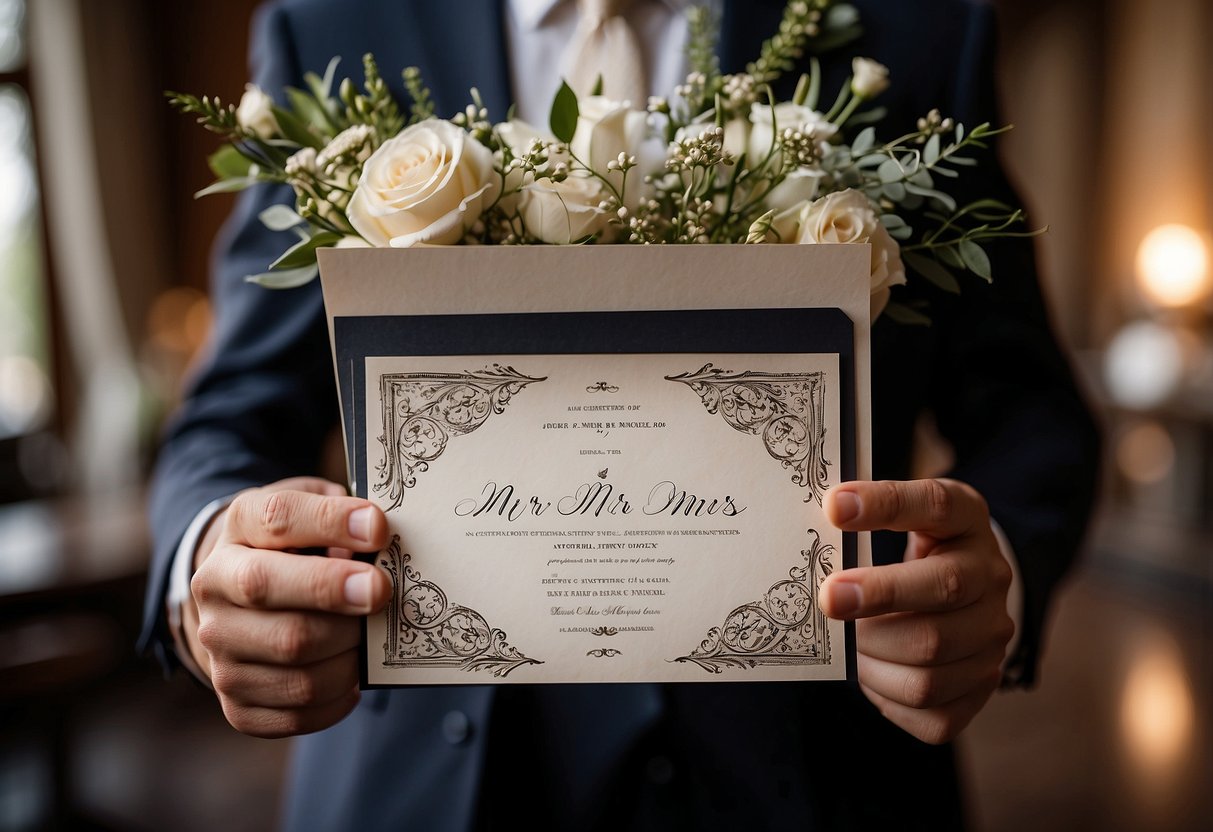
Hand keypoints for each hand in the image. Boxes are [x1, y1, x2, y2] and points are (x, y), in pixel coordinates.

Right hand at [183, 477, 390, 737]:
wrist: (247, 599)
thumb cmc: (299, 550)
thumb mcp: (314, 511)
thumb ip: (342, 514)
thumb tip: (381, 536)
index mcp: (239, 530)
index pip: (277, 519)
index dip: (331, 523)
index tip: (379, 529)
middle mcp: (214, 591)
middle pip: (268, 592)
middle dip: (335, 595)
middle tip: (382, 592)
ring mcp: (219, 651)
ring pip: (291, 662)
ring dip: (346, 653)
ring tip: (368, 638)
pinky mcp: (236, 703)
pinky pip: (296, 713)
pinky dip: (337, 699)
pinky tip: (352, 676)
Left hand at [820, 479, 1013, 744]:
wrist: (963, 597)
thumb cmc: (914, 552)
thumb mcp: (902, 517)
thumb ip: (863, 517)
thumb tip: (816, 521)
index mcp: (967, 520)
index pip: (936, 504)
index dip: (885, 505)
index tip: (833, 507)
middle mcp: (991, 577)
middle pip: (943, 587)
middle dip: (877, 595)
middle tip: (829, 599)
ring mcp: (993, 635)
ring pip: (932, 658)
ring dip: (875, 654)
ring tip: (849, 643)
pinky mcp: (983, 684)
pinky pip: (933, 709)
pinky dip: (888, 695)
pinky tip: (871, 671)